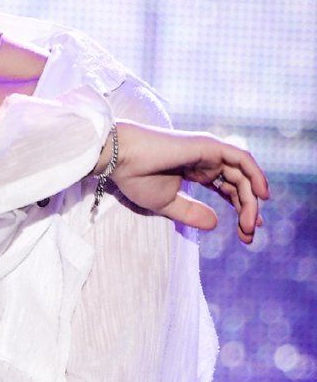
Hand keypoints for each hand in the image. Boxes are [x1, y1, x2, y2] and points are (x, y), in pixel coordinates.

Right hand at [96, 122, 269, 243]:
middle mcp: (207, 160)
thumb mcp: (168, 204)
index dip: (241, 209)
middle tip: (249, 235)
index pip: (229, 189)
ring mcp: (210, 151)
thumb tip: (216, 224)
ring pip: (243, 176)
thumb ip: (192, 213)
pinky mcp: (210, 146)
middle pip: (239, 185)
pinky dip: (255, 175)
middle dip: (248, 210)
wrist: (121, 159)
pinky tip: (261, 195)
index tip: (248, 232)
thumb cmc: (137, 178)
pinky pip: (242, 159)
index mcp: (197, 171)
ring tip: (251, 224)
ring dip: (251, 201)